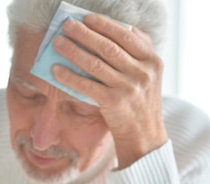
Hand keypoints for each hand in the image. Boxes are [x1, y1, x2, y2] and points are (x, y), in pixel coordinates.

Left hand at [52, 14, 167, 167]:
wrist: (145, 138)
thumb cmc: (141, 104)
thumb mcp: (150, 76)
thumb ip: (140, 52)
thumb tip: (123, 27)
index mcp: (152, 61)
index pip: (126, 35)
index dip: (105, 25)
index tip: (87, 18)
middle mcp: (143, 72)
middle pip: (108, 47)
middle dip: (85, 34)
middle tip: (67, 25)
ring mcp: (129, 88)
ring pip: (95, 64)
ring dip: (74, 51)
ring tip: (58, 43)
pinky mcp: (114, 103)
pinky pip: (87, 85)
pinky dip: (70, 76)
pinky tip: (56, 70)